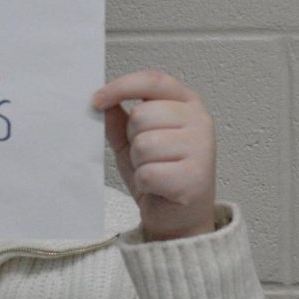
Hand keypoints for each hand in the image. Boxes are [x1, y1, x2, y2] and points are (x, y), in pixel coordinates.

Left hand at [93, 71, 215, 240]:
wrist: (180, 217)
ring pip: (143, 145)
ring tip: (155, 170)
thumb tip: (103, 102)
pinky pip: (148, 172)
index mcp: (187, 103)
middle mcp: (199, 120)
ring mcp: (201, 148)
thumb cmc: (161, 174)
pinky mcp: (195, 177)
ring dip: (139, 163)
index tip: (98, 100)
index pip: (153, 81)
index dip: (122, 87)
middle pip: (142, 116)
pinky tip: (160, 186)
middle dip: (133, 138)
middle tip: (147, 156)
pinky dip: (146, 182)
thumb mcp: (134, 142)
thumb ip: (120, 120)